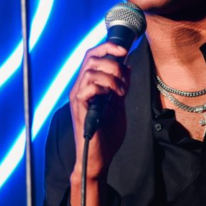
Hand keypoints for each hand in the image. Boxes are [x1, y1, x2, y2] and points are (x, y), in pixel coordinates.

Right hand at [68, 42, 129, 205]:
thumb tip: (126, 66)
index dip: (107, 48)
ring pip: (90, 70)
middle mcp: (80, 88)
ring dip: (111, 77)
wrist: (100, 158)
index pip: (93, 56)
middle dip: (112, 61)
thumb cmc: (107, 135)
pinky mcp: (80, 108)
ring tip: (120, 92)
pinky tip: (112, 97)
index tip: (124, 51)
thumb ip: (121, 86)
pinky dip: (103, 87)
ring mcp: (78, 98)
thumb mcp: (119, 105)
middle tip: (124, 78)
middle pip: (90, 57)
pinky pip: (87, 87)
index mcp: (89, 85)